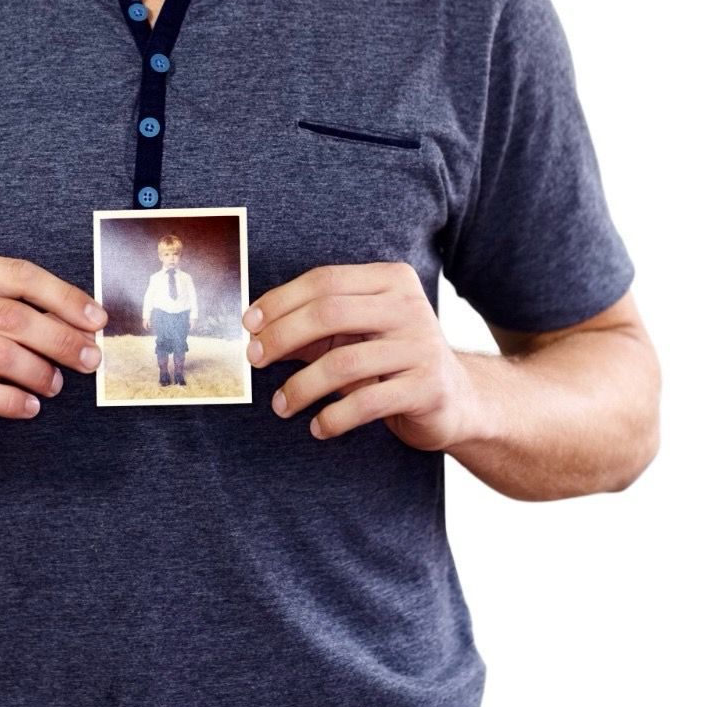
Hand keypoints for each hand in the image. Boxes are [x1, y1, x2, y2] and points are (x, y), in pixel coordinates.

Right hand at [0, 250, 106, 441]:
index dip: (63, 296)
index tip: (97, 319)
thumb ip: (10, 308)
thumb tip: (82, 323)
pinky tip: (28, 407)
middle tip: (89, 358)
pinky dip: (10, 400)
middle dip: (59, 338)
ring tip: (55, 385)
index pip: (17, 274)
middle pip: (11, 315)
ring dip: (38, 372)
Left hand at [244, 261, 476, 448]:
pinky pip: (367, 402)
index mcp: (390, 280)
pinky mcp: (428, 388)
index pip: (324, 280)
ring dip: (302, 387)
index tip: (249, 325)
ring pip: (344, 362)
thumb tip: (256, 332)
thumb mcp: (354, 334)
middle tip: (255, 359)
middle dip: (282, 336)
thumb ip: (312, 327)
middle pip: (329, 312)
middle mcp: (409, 306)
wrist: (456, 399)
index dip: (280, 301)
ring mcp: (422, 346)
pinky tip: (318, 427)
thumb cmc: (390, 360)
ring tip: (282, 405)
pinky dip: (334, 417)